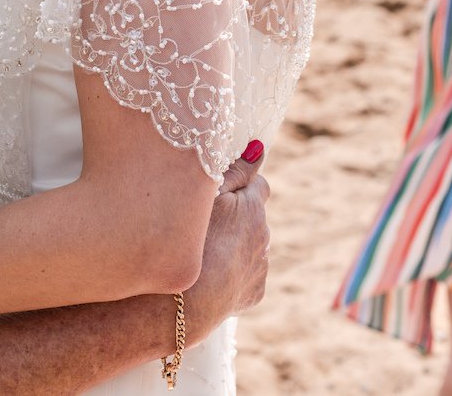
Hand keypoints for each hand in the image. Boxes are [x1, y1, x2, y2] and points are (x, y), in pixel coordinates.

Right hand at [183, 145, 270, 335]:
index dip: (241, 183)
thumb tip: (259, 149)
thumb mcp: (208, 195)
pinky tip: (211, 272)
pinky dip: (233, 270)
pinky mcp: (254, 292)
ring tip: (205, 250)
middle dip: (237, 216)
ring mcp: (260, 266)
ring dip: (235, 244)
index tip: (221, 189)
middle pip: (254, 216)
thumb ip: (234, 170)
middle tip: (206, 221)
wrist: (187, 301)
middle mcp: (264, 236)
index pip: (258, 184)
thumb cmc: (191, 241)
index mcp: (254, 208)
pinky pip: (246, 274)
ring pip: (250, 246)